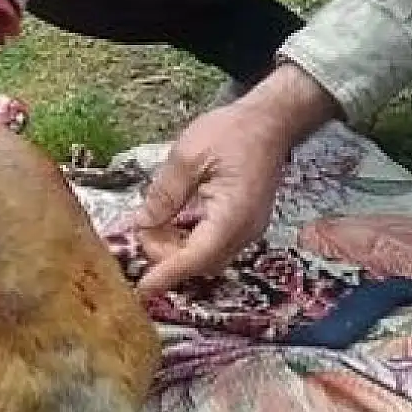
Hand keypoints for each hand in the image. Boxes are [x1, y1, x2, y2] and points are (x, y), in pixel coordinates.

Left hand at [133, 63, 341, 296]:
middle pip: (200, 262)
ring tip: (152, 222)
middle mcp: (244, 231)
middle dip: (166, 254)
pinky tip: (170, 221)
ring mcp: (247, 230)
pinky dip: (187, 240)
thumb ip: (164, 194)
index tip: (142, 290)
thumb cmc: (231, 132)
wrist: (270, 121)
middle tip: (141, 227)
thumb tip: (142, 224)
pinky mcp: (243, 225)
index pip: (195, 257)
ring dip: (175, 248)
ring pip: (205, 257)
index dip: (166, 274)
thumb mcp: (187, 156)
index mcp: (233, 215)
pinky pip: (212, 245)